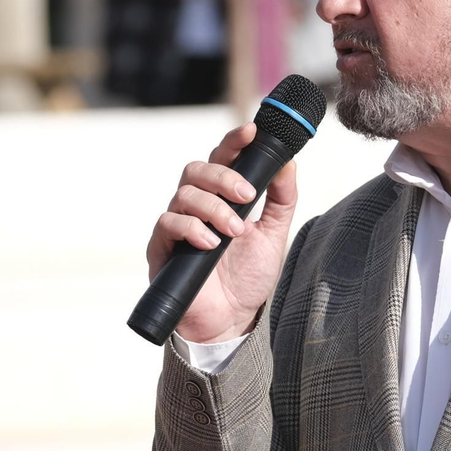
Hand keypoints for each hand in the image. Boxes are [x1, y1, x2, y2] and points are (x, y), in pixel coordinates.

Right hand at [146, 123, 300, 343]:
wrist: (232, 319)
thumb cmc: (249, 275)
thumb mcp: (274, 233)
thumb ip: (282, 198)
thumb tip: (288, 162)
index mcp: (222, 195)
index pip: (224, 157)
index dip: (234, 141)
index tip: (252, 131)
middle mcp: (197, 204)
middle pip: (198, 169)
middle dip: (224, 177)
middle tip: (247, 196)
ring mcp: (178, 224)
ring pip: (184, 193)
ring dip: (213, 208)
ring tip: (234, 231)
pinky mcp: (162, 248)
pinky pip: (168, 223)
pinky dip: (191, 228)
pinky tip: (210, 243)